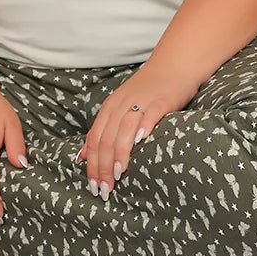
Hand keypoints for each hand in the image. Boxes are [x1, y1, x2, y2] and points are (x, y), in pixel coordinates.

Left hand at [78, 61, 200, 199]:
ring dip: (120, 154)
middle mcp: (121, 105)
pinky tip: (141, 142)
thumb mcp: (119, 109)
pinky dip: (143, 128)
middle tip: (104, 190)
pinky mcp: (161, 101)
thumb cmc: (147, 92)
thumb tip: (83, 156)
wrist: (173, 66)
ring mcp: (141, 102)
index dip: (92, 164)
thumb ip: (103, 131)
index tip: (92, 186)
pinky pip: (149, 115)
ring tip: (118, 175)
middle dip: (103, 166)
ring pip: (124, 130)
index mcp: (109, 109)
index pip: (94, 139)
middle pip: (106, 138)